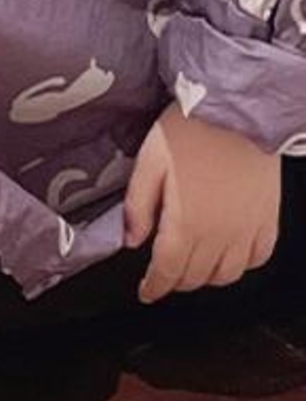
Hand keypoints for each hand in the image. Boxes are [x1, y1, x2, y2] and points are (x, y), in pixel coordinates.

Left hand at [123, 100, 280, 302]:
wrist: (238, 108)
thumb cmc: (190, 130)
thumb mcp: (148, 165)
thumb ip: (138, 207)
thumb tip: (132, 241)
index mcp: (185, 223)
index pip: (166, 272)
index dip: (154, 288)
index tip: (146, 292)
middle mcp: (219, 232)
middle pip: (194, 277)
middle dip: (175, 281)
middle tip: (164, 274)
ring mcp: (248, 227)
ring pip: (227, 275)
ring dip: (206, 277)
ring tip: (193, 266)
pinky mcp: (270, 216)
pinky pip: (259, 256)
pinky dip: (242, 264)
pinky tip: (228, 254)